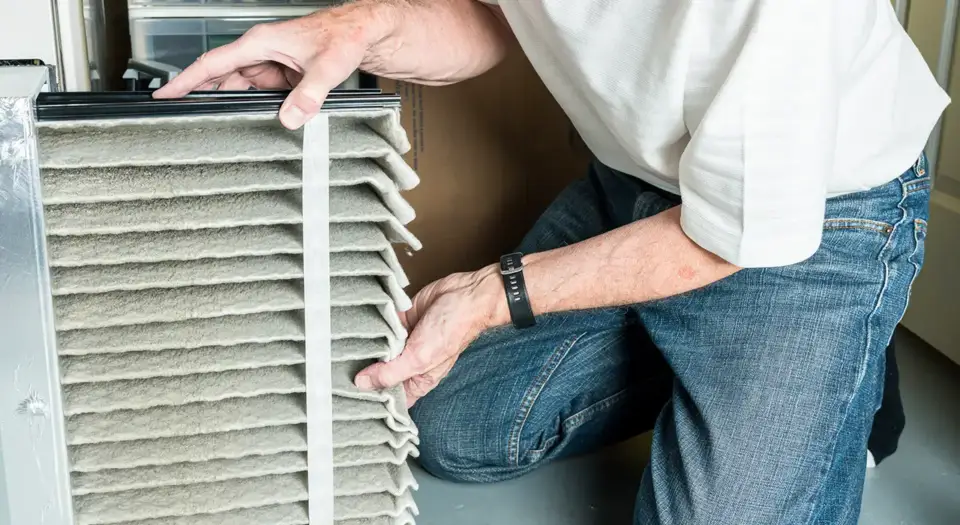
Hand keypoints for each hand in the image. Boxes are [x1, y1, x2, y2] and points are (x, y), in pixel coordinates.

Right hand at [152, 6, 378, 128]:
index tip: (165, 94)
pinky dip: (253, 108)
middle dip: (203, 99)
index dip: (186, 80)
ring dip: (231, 106)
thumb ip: (309, 95)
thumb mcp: (327, 68)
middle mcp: (260, 52)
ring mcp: (270, 65)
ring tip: (215, 129)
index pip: (213, 63)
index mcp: (260, 43)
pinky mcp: (282, 76)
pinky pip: (259, 94)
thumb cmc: (344, 36)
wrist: (363, 32)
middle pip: (221, 79)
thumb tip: (290, 118)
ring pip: (239, 89)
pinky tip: (251, 123)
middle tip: (184, 123)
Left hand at [354, 265, 507, 406]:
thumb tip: (362, 384)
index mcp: (416, 381)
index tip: (349, 398)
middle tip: (339, 372)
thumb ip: (390, 373)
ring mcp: (401, 342)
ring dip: (362, 348)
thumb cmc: (453, 330)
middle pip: (377, 374)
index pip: (390, 398)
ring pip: (374, 350)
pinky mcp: (397, 321)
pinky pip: (377, 327)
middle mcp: (407, 363)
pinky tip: (355, 328)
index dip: (372, 400)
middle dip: (361, 373)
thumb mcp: (419, 358)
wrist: (464, 294)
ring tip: (341, 350)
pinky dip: (368, 327)